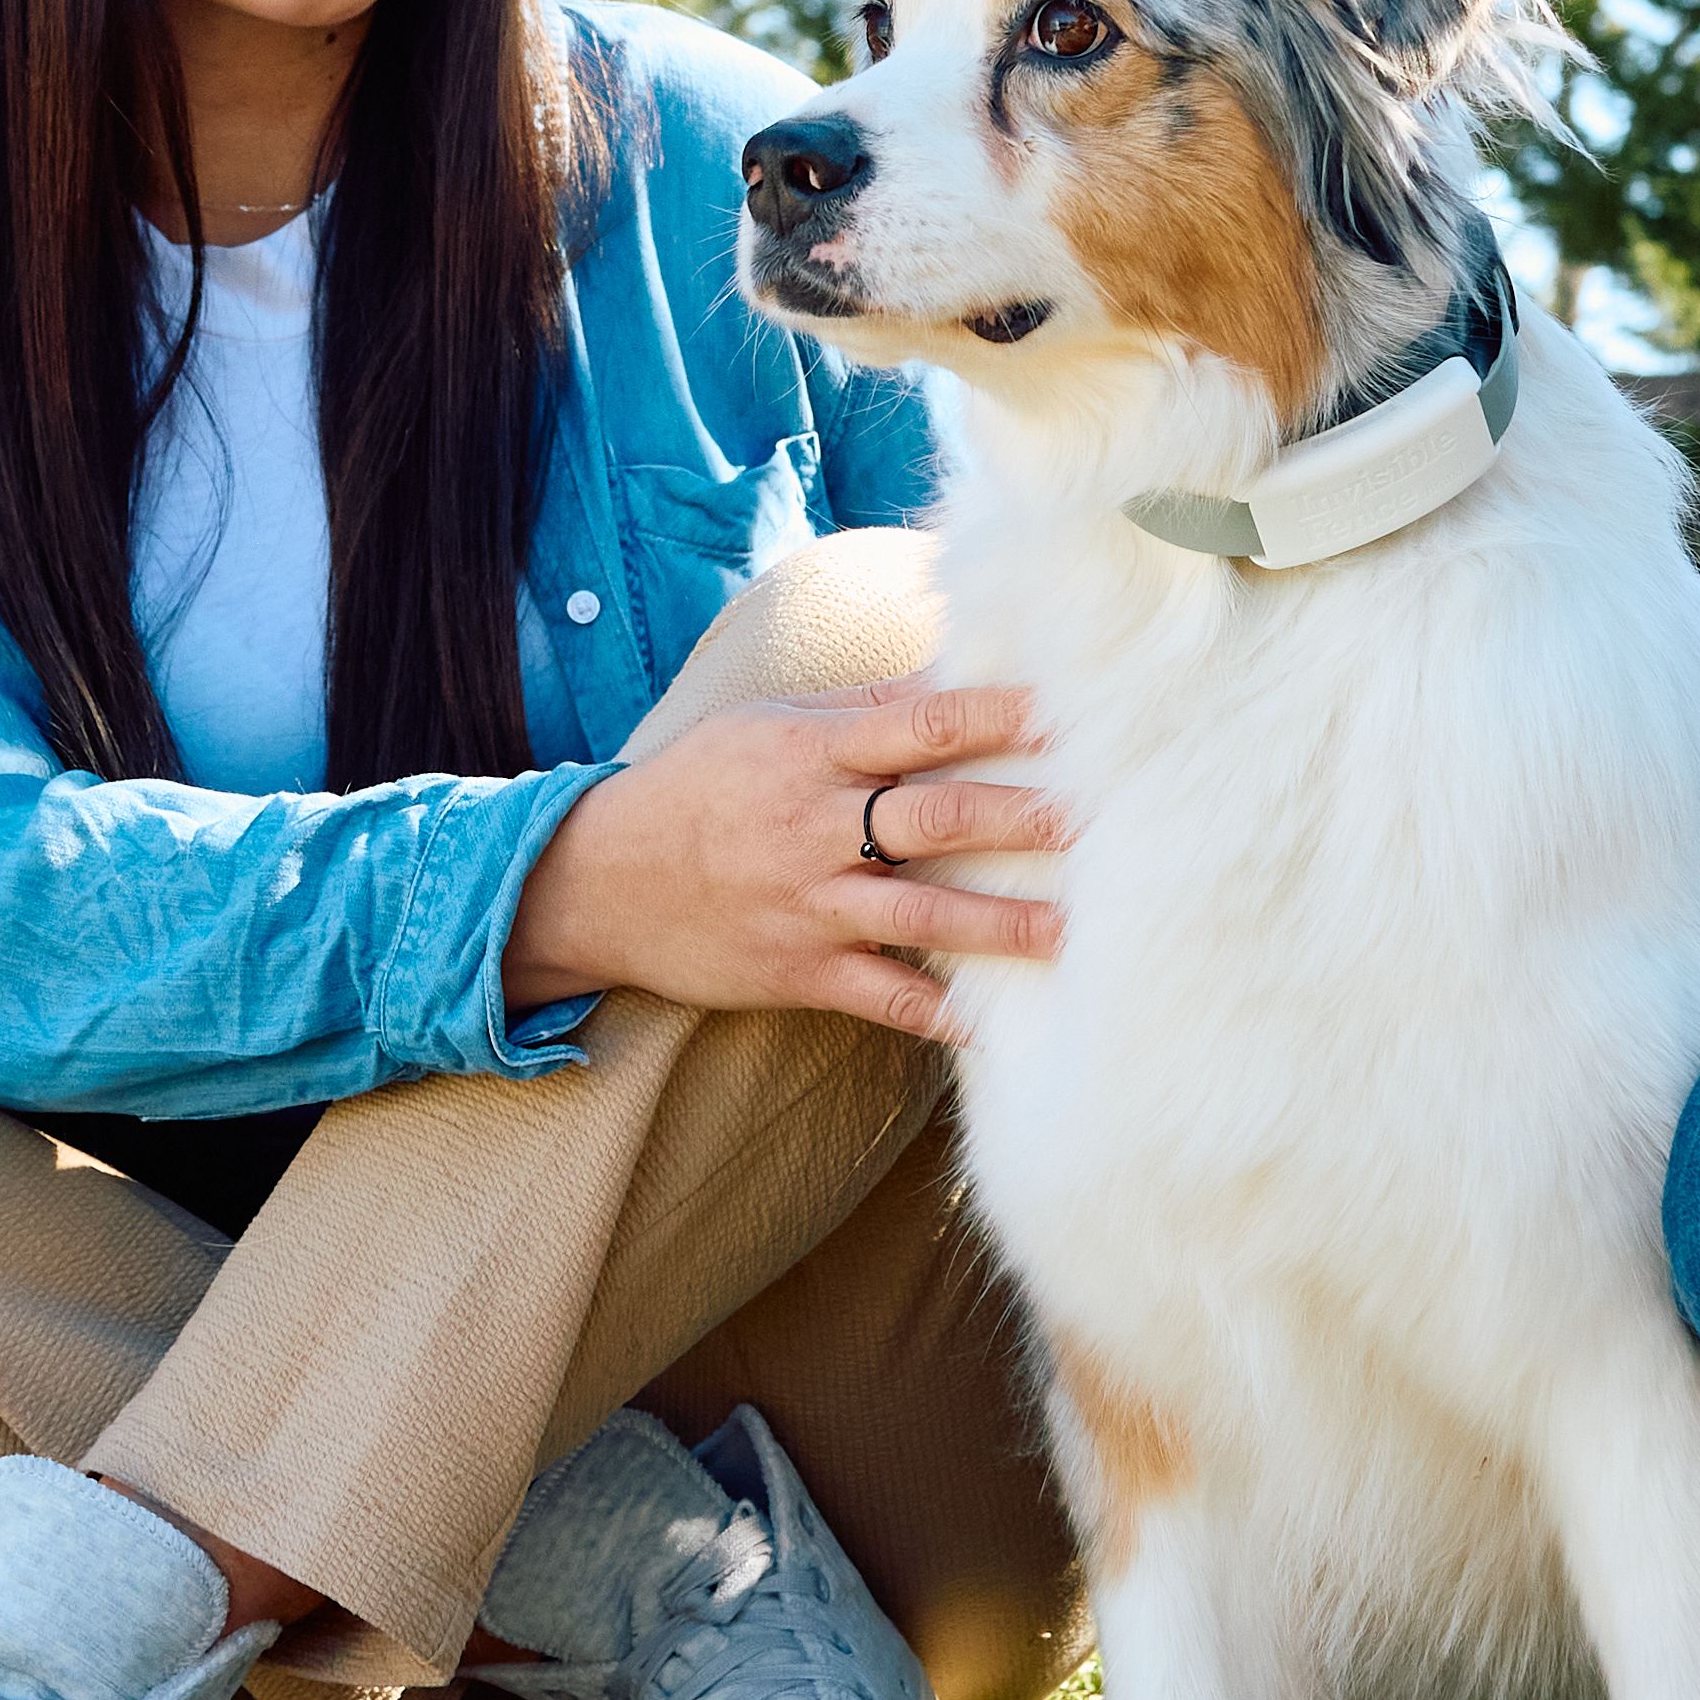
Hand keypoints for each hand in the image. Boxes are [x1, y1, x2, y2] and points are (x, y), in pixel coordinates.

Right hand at [504, 682, 1067, 1039]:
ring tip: (1075, 931)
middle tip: (1100, 818)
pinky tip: (997, 1025)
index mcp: (812, 753)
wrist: (599, 881)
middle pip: (937, 817)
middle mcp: (817, 826)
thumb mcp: (763, 726)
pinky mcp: (799, 970)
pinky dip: (938, 1015)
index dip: (998, 716)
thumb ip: (859, 707)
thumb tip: (949, 674)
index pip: (922, 724)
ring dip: (1002, 925)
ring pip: (922, 915)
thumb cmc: (695, 787)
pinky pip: (882, 997)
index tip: (1070, 711)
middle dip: (1023, 818)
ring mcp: (809, 903)